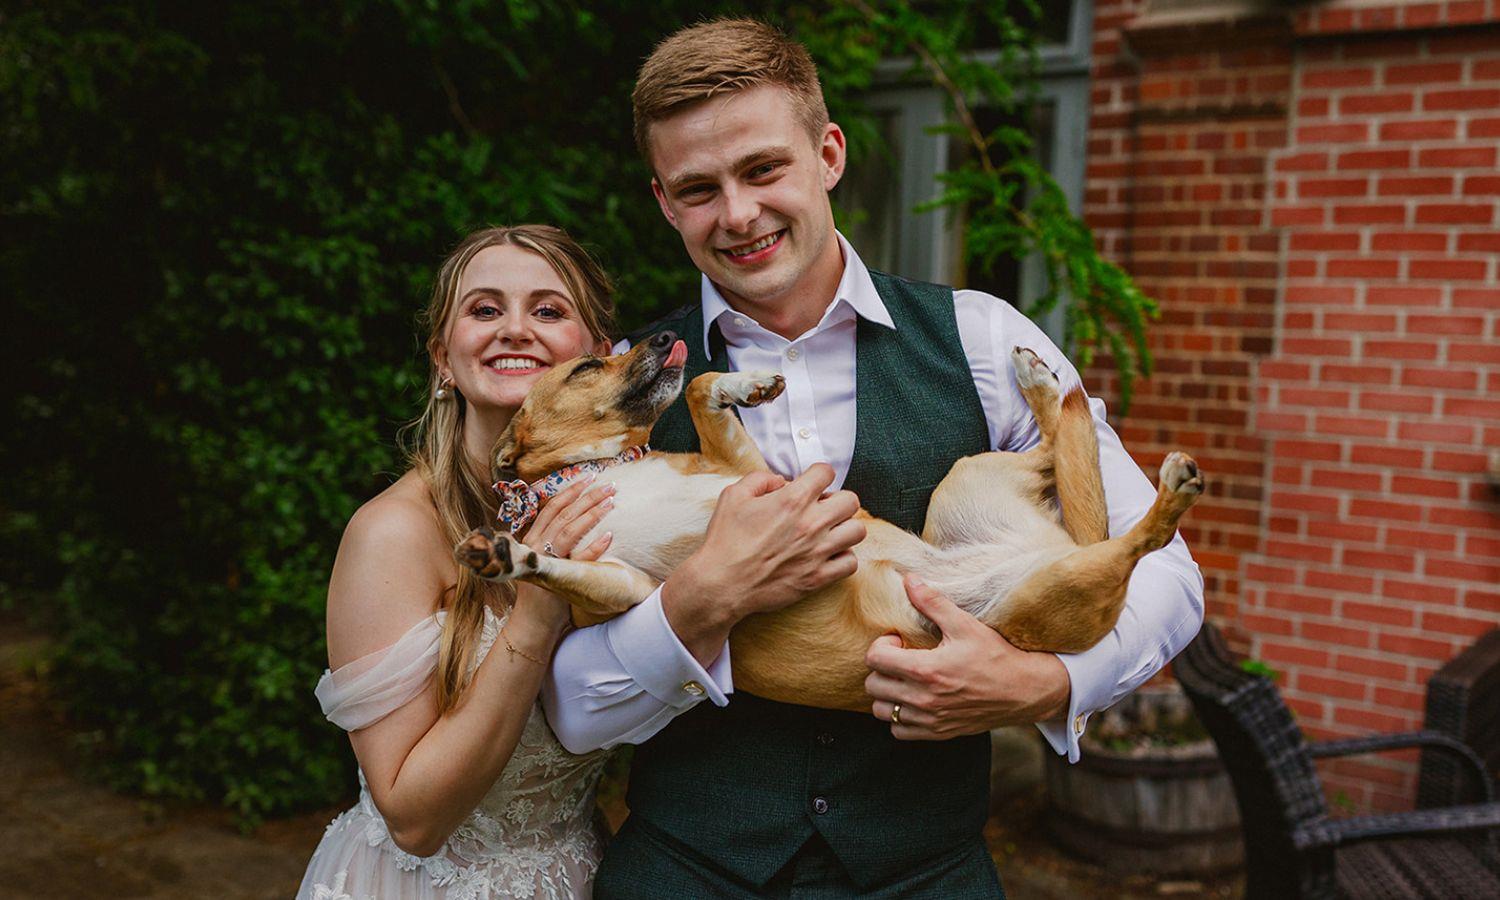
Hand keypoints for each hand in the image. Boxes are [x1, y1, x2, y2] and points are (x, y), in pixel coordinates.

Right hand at [510, 475, 615, 636]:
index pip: (551, 507)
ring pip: (568, 529)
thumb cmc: (543, 589)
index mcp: (531, 537)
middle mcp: (534, 545)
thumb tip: (573, 519)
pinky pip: (578, 559)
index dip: (570, 490)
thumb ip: (553, 540)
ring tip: (611, 502)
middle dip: (587, 496)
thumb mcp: (544, 558)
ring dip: (591, 513)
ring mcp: (544, 560)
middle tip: (610, 485)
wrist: (534, 622)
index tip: (590, 477)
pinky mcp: (556, 577)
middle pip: (563, 513)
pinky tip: (610, 535)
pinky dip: (594, 546)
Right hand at [661, 463, 865, 662]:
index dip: (818, 475)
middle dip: (837, 500)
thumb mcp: (733, 496)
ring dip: (844, 528)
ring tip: (828, 532)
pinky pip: (850, 563)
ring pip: (857, 531)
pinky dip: (842, 558)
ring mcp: (818, 552)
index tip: (811, 484)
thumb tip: (781, 481)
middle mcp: (811, 523)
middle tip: (821, 509)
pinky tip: (826, 556)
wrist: (721, 584)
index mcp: (792, 500)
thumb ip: (760, 479)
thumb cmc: (725, 540)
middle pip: (851, 501)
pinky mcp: (818, 578)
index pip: (827, 472)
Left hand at [865, 574, 1071, 739]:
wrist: (1025, 691)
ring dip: (886, 694)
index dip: (882, 645)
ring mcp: (930, 719)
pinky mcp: (938, 732)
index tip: (899, 641)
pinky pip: (899, 731)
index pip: (875, 659)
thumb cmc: (996, 656)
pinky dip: (899, 717)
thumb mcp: (965, 625)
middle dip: (881, 668)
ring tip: (903, 679)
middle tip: (900, 659)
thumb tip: (908, 580)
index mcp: (926, 670)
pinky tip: (913, 700)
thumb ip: (932, 602)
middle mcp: (924, 699)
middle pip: (873, 686)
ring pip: (882, 711)